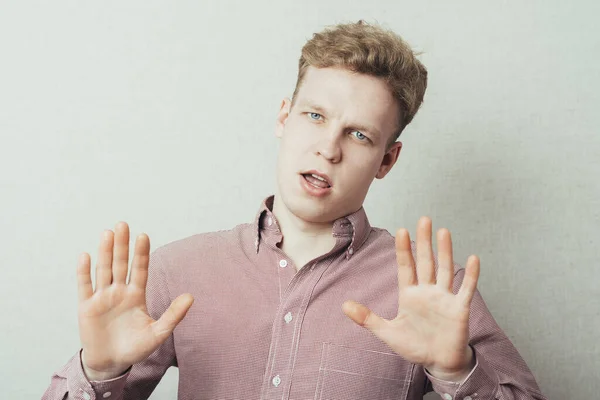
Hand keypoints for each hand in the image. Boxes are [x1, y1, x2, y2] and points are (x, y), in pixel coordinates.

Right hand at [77, 222, 193, 379]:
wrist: (111, 363)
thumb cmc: (135, 348)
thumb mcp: (158, 333)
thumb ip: (174, 315)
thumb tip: (191, 297)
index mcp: (136, 295)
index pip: (140, 269)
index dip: (141, 253)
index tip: (143, 236)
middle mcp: (119, 292)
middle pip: (121, 264)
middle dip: (122, 245)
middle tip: (123, 224)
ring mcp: (102, 297)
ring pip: (104, 270)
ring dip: (105, 252)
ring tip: (108, 233)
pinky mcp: (87, 307)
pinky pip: (85, 286)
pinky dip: (84, 272)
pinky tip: (86, 256)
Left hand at [342, 216, 479, 377]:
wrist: (438, 363)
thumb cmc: (414, 346)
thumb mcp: (387, 333)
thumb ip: (367, 318)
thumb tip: (344, 305)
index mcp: (410, 294)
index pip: (406, 267)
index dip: (404, 250)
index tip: (401, 230)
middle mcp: (427, 291)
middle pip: (426, 262)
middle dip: (424, 242)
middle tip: (424, 219)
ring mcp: (444, 298)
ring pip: (445, 270)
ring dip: (445, 251)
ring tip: (443, 232)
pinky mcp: (459, 309)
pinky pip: (466, 289)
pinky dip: (470, 275)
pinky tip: (473, 258)